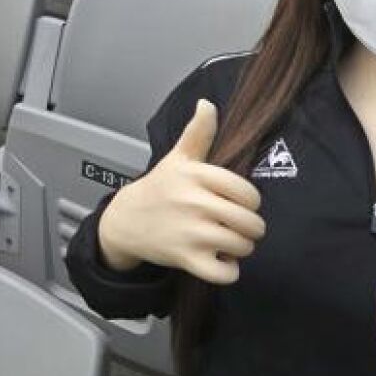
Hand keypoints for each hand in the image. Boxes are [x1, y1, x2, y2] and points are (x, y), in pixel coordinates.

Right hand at [95, 99, 264, 283]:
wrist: (124, 220)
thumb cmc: (158, 189)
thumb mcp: (177, 159)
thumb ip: (198, 132)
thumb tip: (208, 103)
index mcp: (196, 176)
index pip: (248, 193)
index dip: (249, 202)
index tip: (236, 203)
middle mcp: (194, 203)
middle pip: (250, 223)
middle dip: (248, 228)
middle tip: (234, 226)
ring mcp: (190, 232)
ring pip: (242, 246)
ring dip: (239, 248)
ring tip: (225, 241)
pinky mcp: (185, 259)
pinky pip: (225, 272)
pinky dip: (228, 271)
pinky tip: (219, 261)